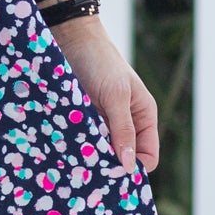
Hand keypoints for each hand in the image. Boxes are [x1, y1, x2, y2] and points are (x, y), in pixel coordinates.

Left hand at [51, 16, 159, 177]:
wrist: (71, 39)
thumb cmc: (100, 62)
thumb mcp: (115, 96)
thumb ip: (123, 130)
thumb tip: (129, 167)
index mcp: (143, 117)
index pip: (147, 157)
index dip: (134, 168)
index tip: (113, 175)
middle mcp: (125, 124)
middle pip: (123, 159)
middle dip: (110, 166)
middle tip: (90, 172)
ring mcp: (103, 124)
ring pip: (101, 153)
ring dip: (90, 157)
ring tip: (76, 160)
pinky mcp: (82, 121)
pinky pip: (83, 143)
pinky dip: (77, 148)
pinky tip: (66, 150)